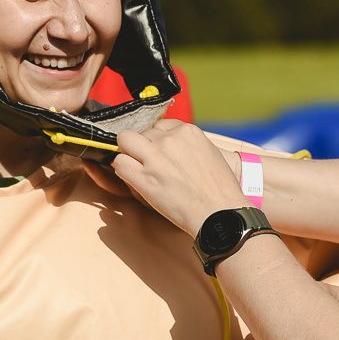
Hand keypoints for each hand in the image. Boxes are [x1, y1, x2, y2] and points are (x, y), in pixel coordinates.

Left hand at [111, 121, 249, 236]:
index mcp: (188, 131)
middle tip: (150, 163)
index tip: (161, 152)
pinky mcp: (144, 178)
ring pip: (124, 141)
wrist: (219, 214)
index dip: (158, 140)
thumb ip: (187, 145)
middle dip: (143, 146)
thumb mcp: (209, 153)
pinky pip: (119, 163)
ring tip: (138, 168)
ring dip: (128, 153)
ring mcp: (155, 157)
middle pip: (142, 132)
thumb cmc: (219, 190)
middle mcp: (170, 140)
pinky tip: (133, 178)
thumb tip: (171, 145)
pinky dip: (122, 169)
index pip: (160, 125)